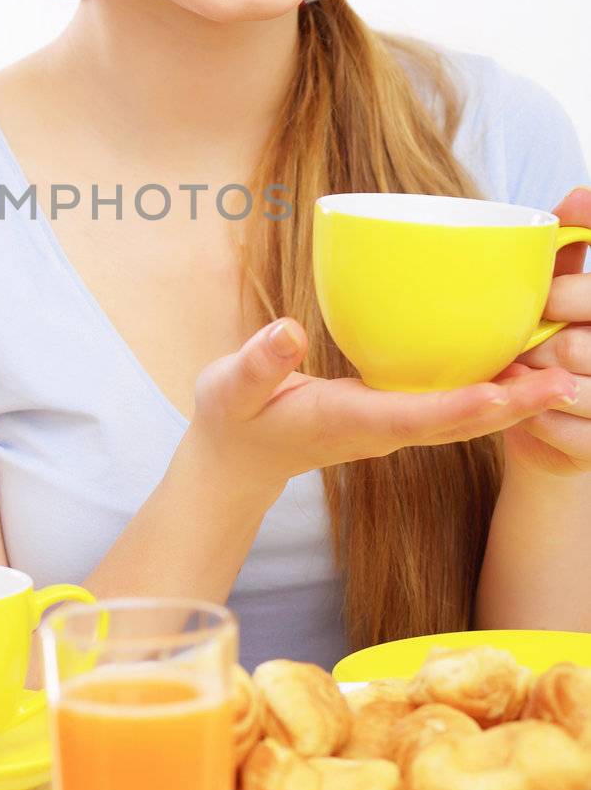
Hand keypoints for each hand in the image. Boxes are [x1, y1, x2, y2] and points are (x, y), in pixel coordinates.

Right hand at [191, 313, 579, 498]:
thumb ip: (259, 363)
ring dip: (513, 401)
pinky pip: (452, 408)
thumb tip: (288, 330)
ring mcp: (392, 426)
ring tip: (561, 374)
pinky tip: (515, 367)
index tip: (509, 393)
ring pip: (464, 419)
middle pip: (460, 424)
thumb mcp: (231, 387)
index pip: (419, 417)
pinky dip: (489, 392)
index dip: (466, 406)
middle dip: (514, 407)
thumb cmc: (234, 419)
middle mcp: (382, 429)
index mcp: (349, 421)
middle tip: (565, 382)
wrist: (237, 460)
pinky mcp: (393, 415)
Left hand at [493, 185, 590, 477]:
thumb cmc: (549, 338)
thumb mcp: (557, 286)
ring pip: (565, 384)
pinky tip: (527, 408)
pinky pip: (554, 425)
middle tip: (519, 339)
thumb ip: (570, 243)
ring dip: (526, 379)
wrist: (548, 424)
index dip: (566, 293)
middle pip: (575, 341)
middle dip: (536, 337)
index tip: (544, 297)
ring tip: (518, 370)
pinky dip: (527, 417)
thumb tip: (581, 194)